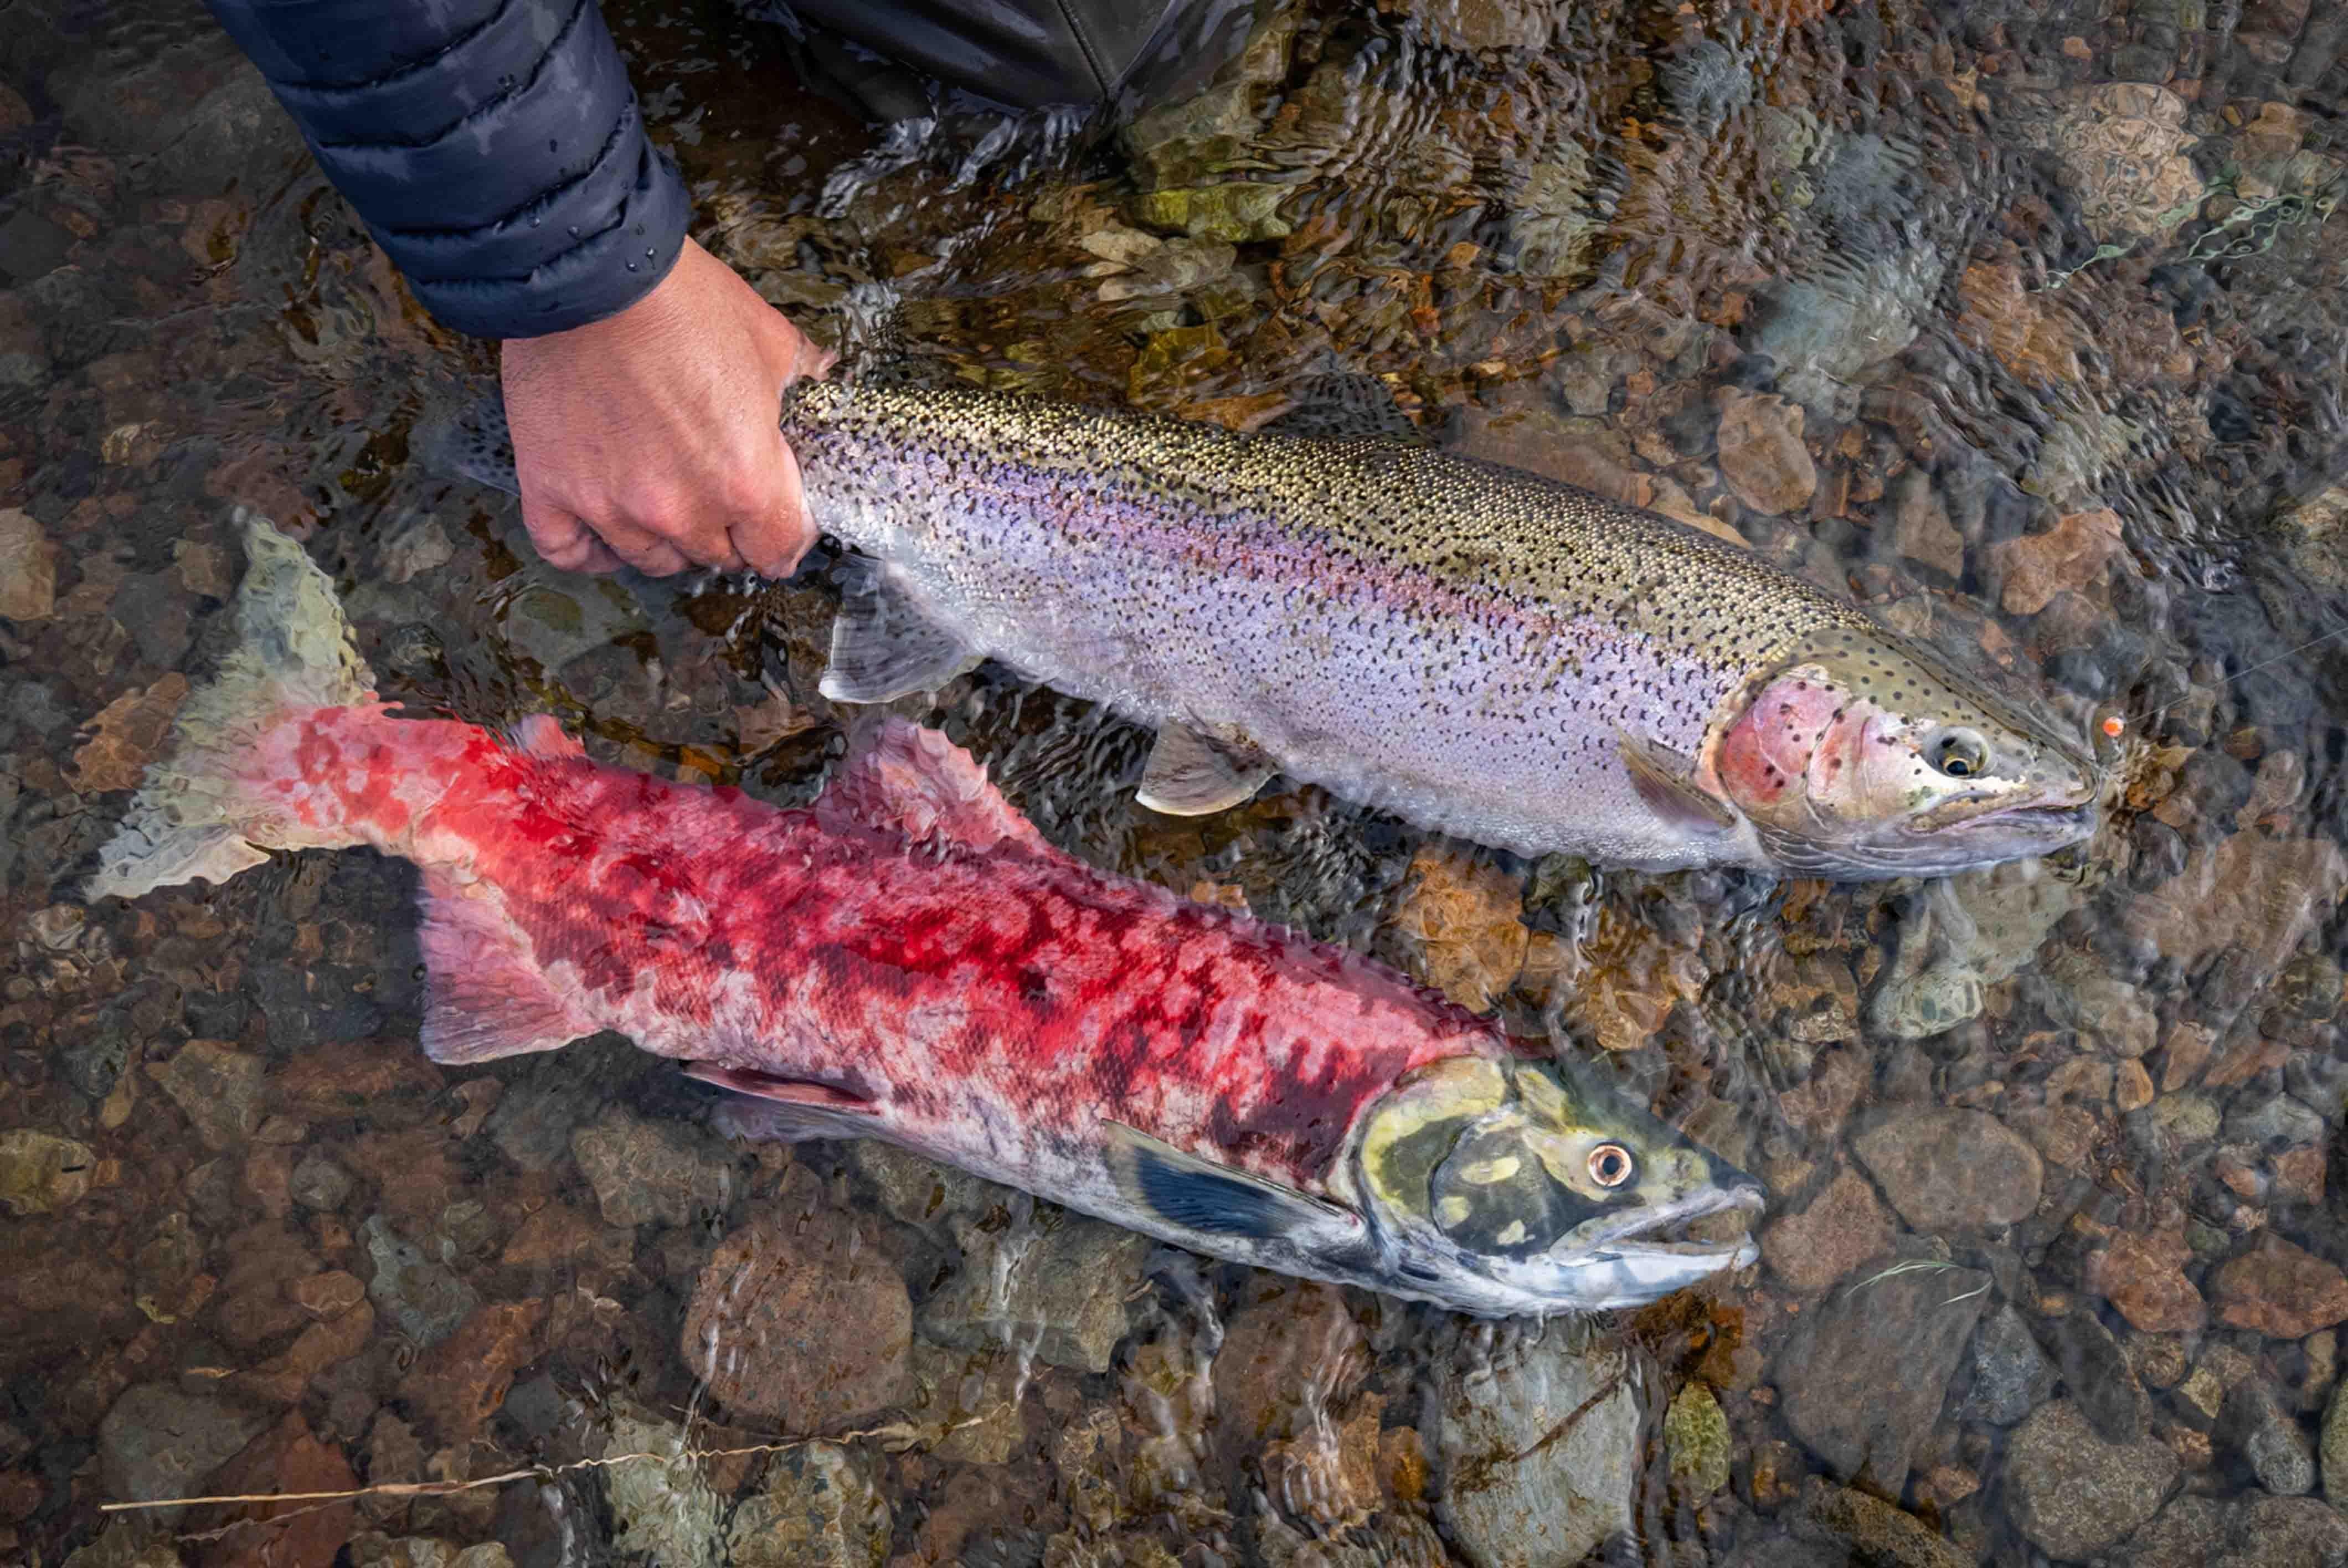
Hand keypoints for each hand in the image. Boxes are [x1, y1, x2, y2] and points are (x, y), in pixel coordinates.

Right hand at [499, 237, 824, 576]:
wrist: (594, 273)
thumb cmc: (683, 302)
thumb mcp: (769, 339)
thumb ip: (802, 378)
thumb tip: (823, 380)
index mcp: (744, 480)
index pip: (776, 550)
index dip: (783, 537)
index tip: (778, 525)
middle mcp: (679, 509)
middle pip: (714, 557)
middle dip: (726, 534)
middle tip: (720, 500)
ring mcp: (611, 506)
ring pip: (650, 559)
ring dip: (665, 541)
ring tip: (668, 507)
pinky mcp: (551, 489)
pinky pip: (570, 552)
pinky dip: (591, 550)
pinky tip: (606, 533)